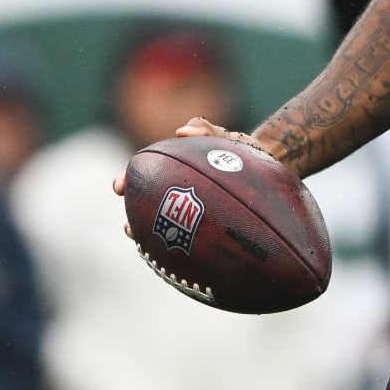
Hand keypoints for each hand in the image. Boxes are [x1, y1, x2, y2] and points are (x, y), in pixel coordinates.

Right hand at [110, 117, 290, 237]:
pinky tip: (178, 259)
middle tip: (128, 228)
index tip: (118, 187)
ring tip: (144, 247)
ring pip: (166, 225)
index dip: (127, 179)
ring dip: (151, 237)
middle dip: (134, 216)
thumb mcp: (228, 138)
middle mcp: (181, 190)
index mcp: (178, 168)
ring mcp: (194, 209)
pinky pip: (191, 238)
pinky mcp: (208, 226)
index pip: (145, 174)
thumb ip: (207, 131)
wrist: (271, 170)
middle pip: (149, 204)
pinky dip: (181, 247)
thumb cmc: (246, 152)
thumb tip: (181, 131)